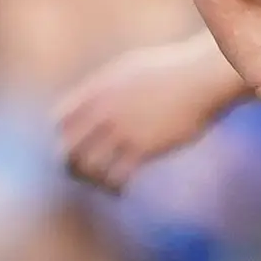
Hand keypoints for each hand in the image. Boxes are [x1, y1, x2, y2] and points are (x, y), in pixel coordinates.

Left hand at [57, 38, 245, 193]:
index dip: (64, 137)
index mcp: (97, 90)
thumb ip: (108, 88)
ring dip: (93, 180)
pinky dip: (115, 187)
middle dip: (72, 164)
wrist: (201, 78)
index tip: (77, 147)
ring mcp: (121, 130)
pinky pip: (116, 176)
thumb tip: (98, 102)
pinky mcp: (142, 148)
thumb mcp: (130, 70)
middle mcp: (103, 110)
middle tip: (84, 174)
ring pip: (88, 167)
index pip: (59, 120)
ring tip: (106, 185)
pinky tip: (123, 190)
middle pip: (68, 147)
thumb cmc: (172, 72)